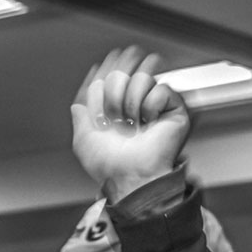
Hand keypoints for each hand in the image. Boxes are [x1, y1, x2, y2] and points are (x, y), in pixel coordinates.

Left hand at [68, 45, 190, 203]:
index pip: (108, 79)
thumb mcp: (84, 143)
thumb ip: (79, 119)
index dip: (103, 77)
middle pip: (120, 74)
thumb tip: (78, 105)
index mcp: (114, 110)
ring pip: (141, 77)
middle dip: (112, 96)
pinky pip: (161, 89)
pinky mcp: (173, 107)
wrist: (131, 177)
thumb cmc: (111, 167)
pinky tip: (149, 121)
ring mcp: (153, 104)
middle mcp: (133, 104)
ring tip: (133, 123)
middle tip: (114, 118)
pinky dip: (152, 106)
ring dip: (131, 102)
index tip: (99, 84)